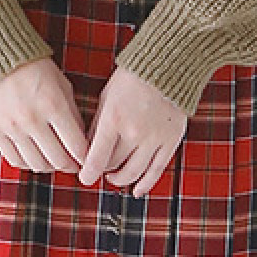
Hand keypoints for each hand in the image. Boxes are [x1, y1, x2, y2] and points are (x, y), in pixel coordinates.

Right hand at [0, 57, 90, 173]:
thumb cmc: (34, 68)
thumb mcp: (62, 85)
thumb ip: (73, 114)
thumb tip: (81, 142)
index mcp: (53, 105)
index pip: (76, 146)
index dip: (85, 158)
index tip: (86, 159)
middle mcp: (32, 119)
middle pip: (58, 160)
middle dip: (69, 166)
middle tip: (72, 164)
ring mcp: (12, 127)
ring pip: (36, 164)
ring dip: (49, 167)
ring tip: (53, 161)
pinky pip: (15, 160)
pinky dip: (27, 164)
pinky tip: (34, 158)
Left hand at [77, 66, 187, 197]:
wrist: (168, 66)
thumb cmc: (134, 78)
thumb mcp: (107, 97)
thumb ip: (98, 125)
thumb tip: (89, 150)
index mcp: (114, 118)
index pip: (97, 157)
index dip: (89, 173)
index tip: (85, 179)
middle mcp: (134, 132)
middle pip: (113, 165)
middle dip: (104, 170)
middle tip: (101, 168)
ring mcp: (154, 139)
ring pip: (133, 173)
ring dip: (121, 179)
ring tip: (115, 178)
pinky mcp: (170, 141)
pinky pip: (156, 171)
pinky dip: (145, 184)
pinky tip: (137, 190)